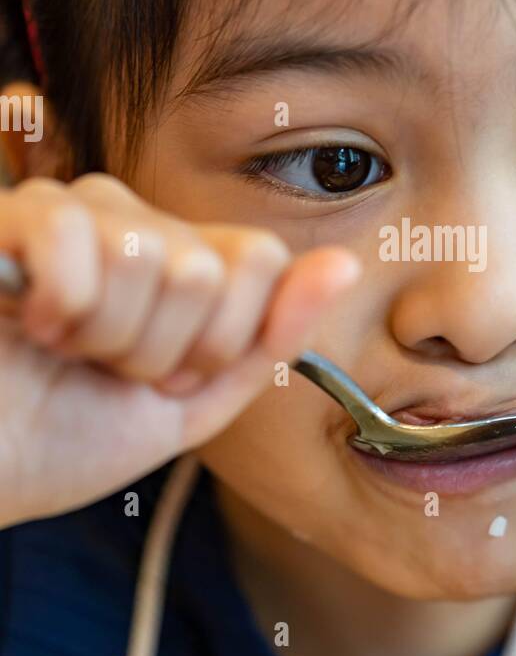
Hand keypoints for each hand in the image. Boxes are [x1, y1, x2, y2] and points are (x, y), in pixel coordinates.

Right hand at [0, 173, 360, 526]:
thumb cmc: (63, 441)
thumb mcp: (188, 407)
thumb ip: (265, 340)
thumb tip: (342, 265)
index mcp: (179, 260)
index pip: (260, 259)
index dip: (219, 341)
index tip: (164, 378)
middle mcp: (131, 223)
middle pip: (211, 268)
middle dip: (161, 352)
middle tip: (102, 370)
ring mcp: (70, 213)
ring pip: (152, 256)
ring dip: (107, 338)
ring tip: (62, 352)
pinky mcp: (12, 220)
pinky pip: (74, 235)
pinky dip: (59, 306)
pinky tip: (30, 323)